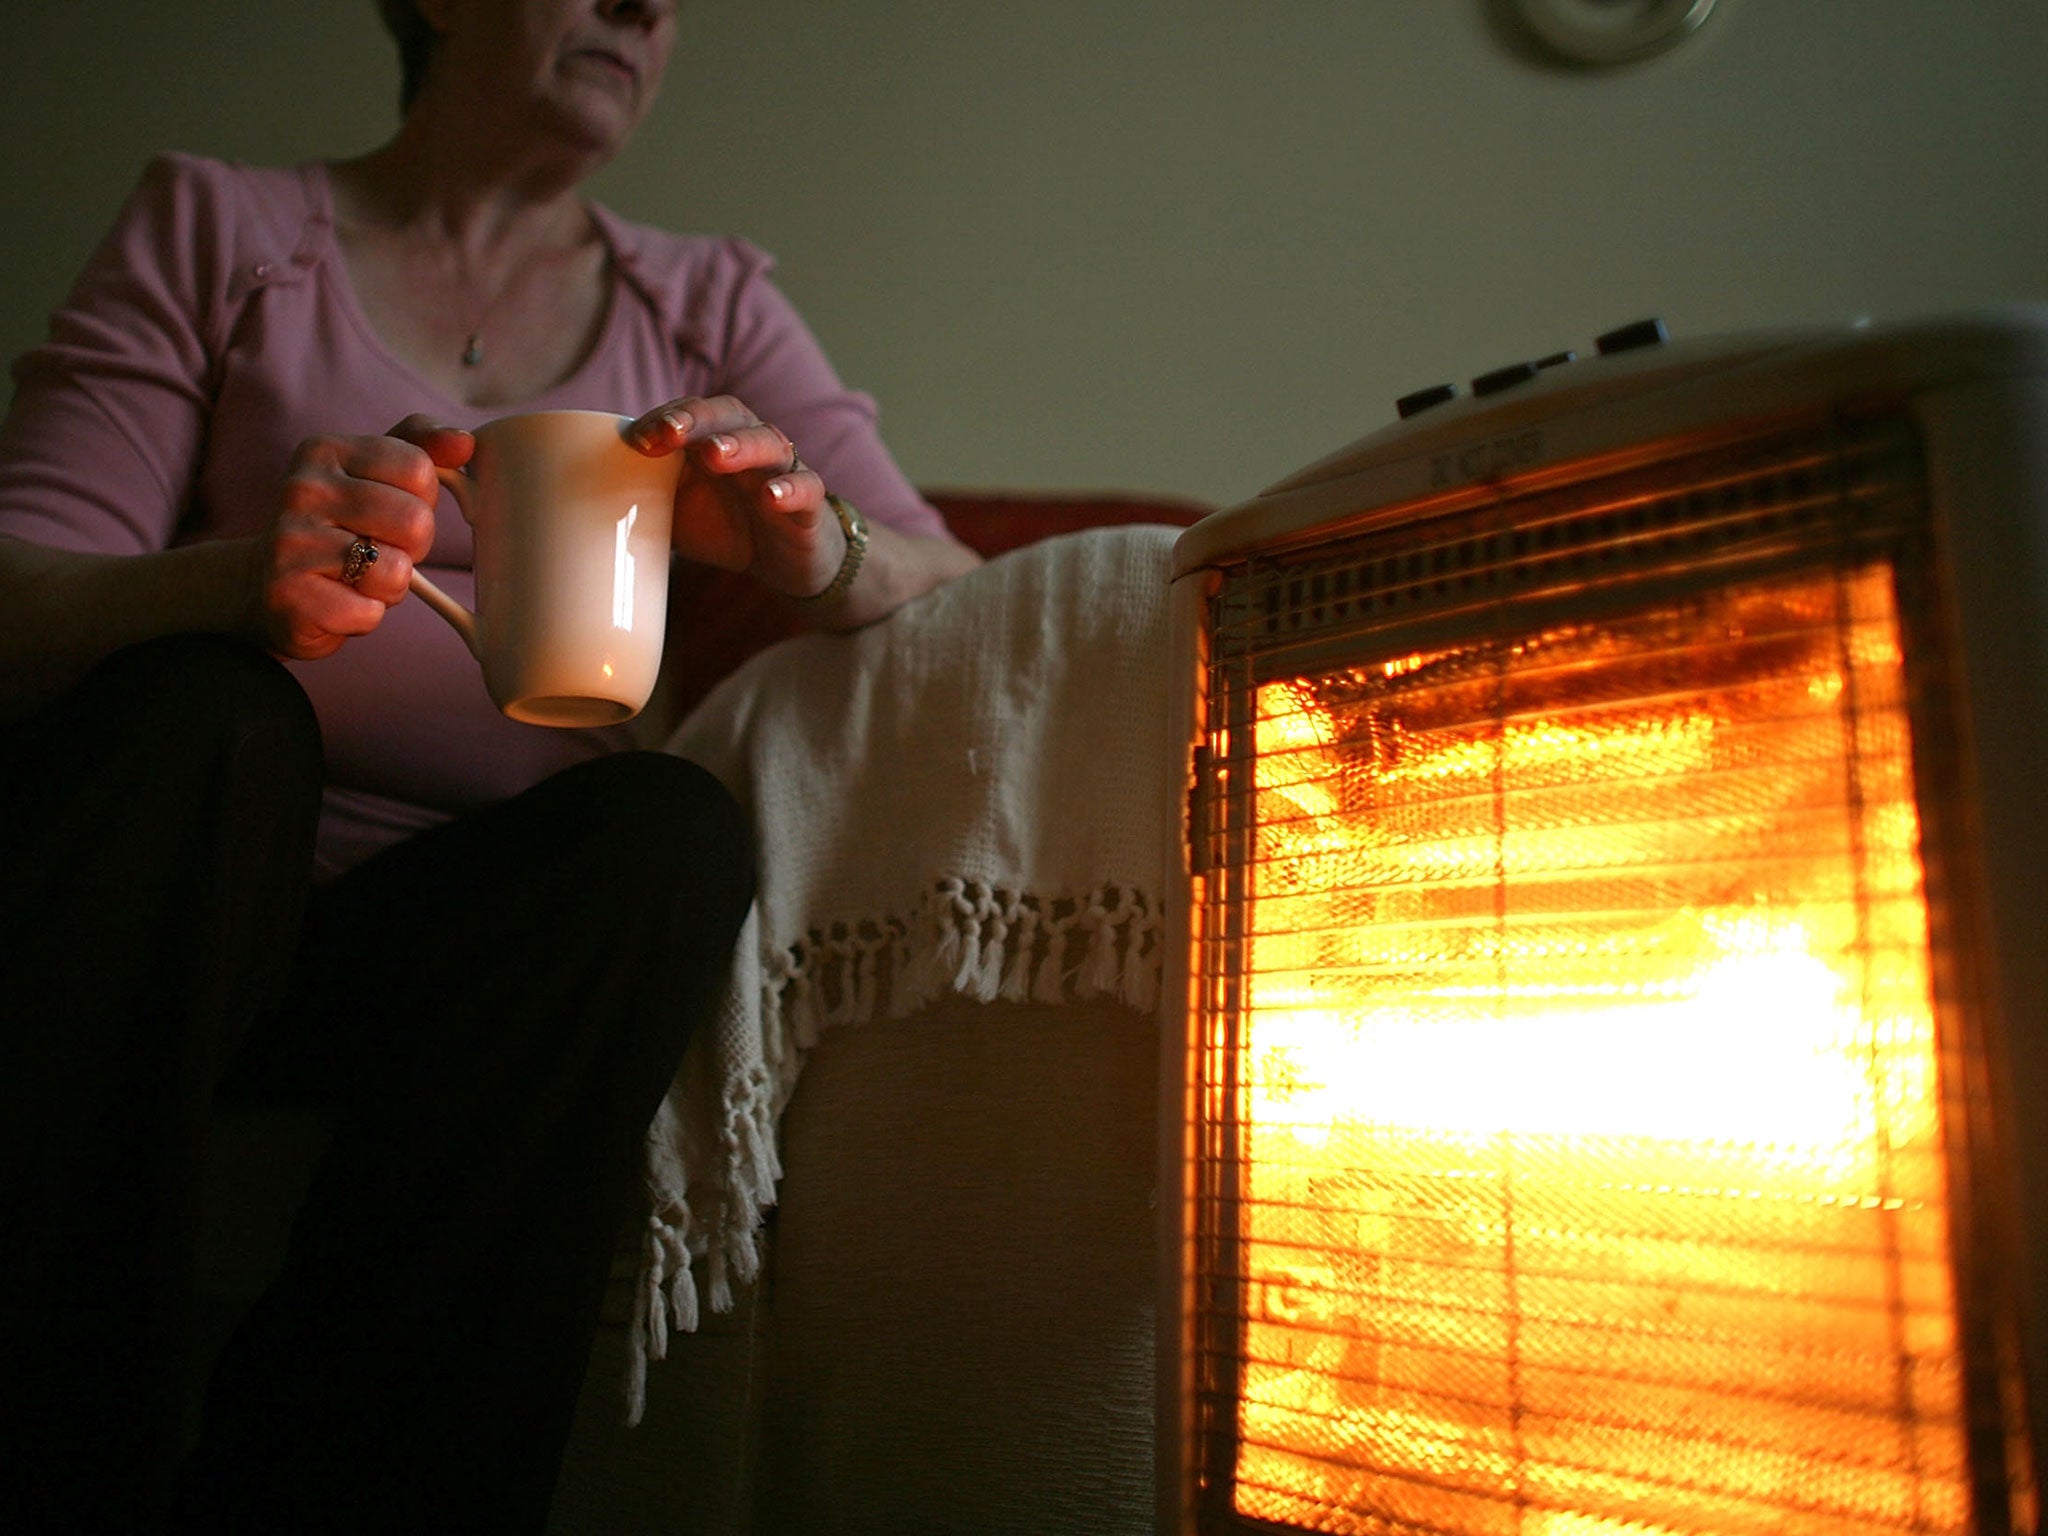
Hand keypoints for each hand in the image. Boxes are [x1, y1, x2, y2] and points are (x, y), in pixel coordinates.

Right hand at [257, 415, 469, 658]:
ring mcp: (290, 542)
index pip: (419, 469)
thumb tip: (464, 442)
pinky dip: (367, 616)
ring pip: (397, 571)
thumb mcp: (374, 475)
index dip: (422, 500)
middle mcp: (301, 489)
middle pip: (415, 521)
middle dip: (413, 547)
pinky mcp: (289, 595)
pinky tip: (339, 601)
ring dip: (391, 585)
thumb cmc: (338, 527)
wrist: (268, 586)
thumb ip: (421, 447)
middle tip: (378, 549)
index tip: (391, 511)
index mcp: (325, 450)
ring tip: (358, 576)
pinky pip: (370, 612)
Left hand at [626, 395, 842, 598]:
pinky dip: (789, 488)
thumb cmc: (725, 528)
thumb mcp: (671, 514)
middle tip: (669, 432)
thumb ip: (631, 502)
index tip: (637, 439)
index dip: (665, 419)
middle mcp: (748, 446)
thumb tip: (555, 510)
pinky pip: (806, 487)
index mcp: (712, 440)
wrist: (787, 563)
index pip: (690, 414)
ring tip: (714, 455)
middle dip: (697, 419)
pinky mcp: (809, 506)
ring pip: (768, 443)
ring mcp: (781, 471)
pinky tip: (771, 497)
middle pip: (728, 414)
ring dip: (740, 445)